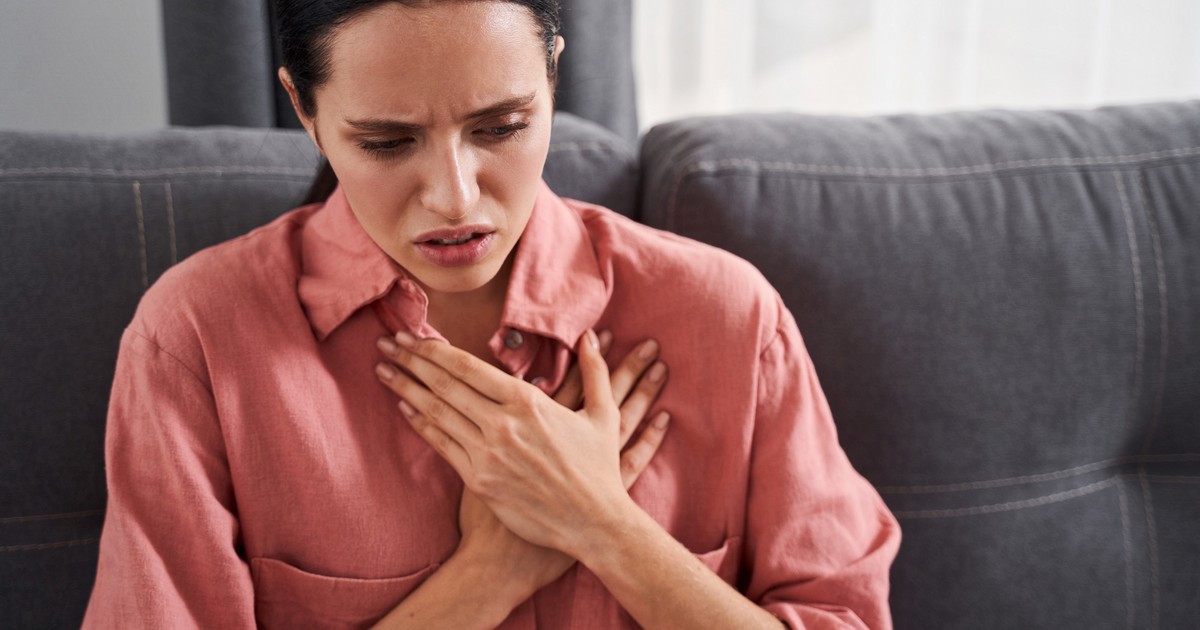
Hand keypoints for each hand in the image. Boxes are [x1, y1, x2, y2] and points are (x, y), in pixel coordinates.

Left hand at [375, 329, 668, 554]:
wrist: (592, 523)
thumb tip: (588, 335)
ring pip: (437, 413)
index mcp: (529, 402)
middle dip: (411, 361)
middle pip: (445, 384)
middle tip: (386, 344)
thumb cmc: (599, 469)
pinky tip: (404, 409)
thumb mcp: (604, 414)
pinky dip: (420, 425)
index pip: (468, 366)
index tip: (412, 336)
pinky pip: (442, 446)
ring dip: (405, 389)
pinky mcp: (479, 482)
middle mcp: (503, 424)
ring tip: (383, 371)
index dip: (434, 348)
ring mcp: (488, 454)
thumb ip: (595, 370)